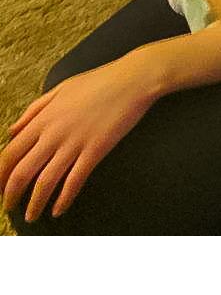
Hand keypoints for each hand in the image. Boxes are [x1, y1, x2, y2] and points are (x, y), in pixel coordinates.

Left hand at [0, 55, 159, 221]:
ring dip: (35, 203)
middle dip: (11, 195)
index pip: (9, 154)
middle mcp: (54, 132)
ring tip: (32, 216)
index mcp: (44, 118)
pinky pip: (75, 180)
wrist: (134, 78)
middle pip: (22, 172)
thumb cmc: (99, 80)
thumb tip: (11, 131)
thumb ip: (34, 110)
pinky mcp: (97, 149)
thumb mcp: (61, 88)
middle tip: (9, 207)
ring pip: (45, 181)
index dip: (0, 175)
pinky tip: (59, 210)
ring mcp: (76, 142)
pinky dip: (64, 199)